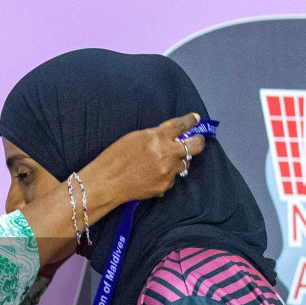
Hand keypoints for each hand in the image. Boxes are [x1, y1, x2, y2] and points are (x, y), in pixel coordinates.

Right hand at [80, 113, 206, 209]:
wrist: (107, 183)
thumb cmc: (116, 157)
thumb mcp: (135, 137)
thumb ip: (155, 135)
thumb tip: (171, 135)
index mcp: (157, 137)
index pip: (182, 125)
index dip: (191, 121)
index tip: (196, 119)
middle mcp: (167, 153)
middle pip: (195, 146)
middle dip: (198, 141)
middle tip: (196, 140)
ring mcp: (167, 171)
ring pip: (184, 164)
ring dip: (178, 161)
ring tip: (165, 161)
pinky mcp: (165, 185)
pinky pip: (172, 178)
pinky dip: (166, 175)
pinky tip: (153, 175)